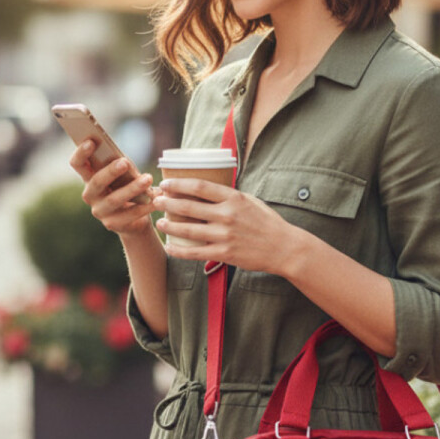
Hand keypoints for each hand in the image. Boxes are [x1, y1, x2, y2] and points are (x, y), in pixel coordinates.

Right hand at [70, 140, 154, 237]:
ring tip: (148, 179)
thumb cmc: (129, 189)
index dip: (81, 153)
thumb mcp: (125, 175)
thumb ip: (122, 166)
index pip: (78, 164)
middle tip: (125, 162)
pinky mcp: (112, 224)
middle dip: (111, 171)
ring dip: (132, 188)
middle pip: (96, 181)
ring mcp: (99, 211)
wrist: (135, 220)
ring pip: (114, 199)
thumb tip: (124, 161)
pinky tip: (156, 198)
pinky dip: (145, 206)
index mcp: (89, 178)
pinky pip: (129, 214)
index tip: (90, 141)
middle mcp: (90, 195)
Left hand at [153, 178, 299, 273]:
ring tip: (160, 222)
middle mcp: (227, 215)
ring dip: (170, 225)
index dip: (179, 184)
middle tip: (156, 201)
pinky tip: (170, 246)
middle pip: (189, 207)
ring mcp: (225, 236)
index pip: (199, 187)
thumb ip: (228, 196)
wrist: (283, 247)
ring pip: (188, 229)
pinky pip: (195, 252)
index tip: (166, 184)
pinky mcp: (225, 254)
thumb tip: (205, 189)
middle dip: (168, 203)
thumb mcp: (250, 201)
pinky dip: (179, 250)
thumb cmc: (266, 222)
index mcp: (233, 198)